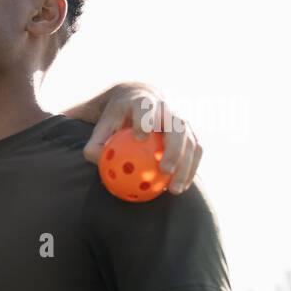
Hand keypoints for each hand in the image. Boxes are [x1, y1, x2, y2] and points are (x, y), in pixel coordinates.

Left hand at [76, 84, 201, 194]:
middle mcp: (165, 108)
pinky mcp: (190, 131)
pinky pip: (195, 151)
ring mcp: (180, 119)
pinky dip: (190, 169)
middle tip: (165, 170)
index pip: (146, 107)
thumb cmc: (116, 120)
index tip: (140, 137)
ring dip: (186, 165)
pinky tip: (180, 188)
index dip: (145, 119)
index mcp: (142, 102)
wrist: (139, 102)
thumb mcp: (101, 128)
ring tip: (174, 189)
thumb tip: (96, 159)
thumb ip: (95, 143)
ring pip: (190, 140)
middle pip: (176, 126)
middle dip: (174, 147)